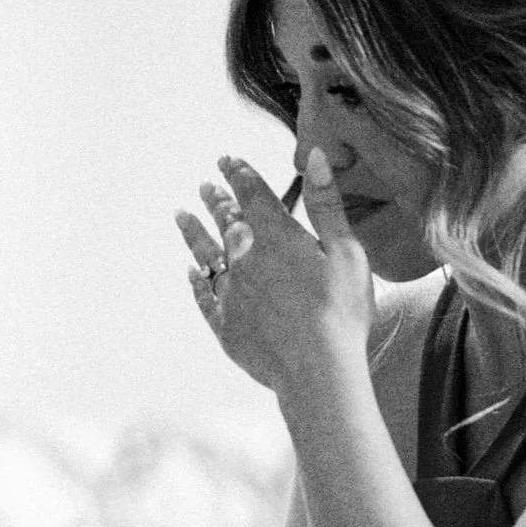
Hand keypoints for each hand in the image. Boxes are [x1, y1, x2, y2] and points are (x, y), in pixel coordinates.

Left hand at [175, 150, 372, 392]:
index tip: (227, 161)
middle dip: (217, 201)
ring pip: (206, 254)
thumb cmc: (341, 310)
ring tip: (180, 215)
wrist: (316, 369)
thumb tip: (313, 156)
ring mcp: (231, 293)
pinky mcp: (225, 324)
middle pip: (226, 223)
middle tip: (206, 186)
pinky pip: (204, 296)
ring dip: (193, 233)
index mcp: (276, 238)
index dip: (240, 176)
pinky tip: (190, 273)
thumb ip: (326, 204)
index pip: (253, 196)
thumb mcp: (345, 251)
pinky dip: (196, 281)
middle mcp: (246, 260)